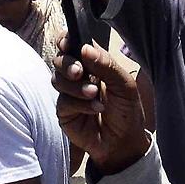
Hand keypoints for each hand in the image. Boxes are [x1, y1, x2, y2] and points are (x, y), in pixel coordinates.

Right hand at [52, 38, 150, 174]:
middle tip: (80, 73)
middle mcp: (77, 75)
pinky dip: (79, 104)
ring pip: (57, 79)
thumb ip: (107, 65)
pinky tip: (94, 109)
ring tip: (94, 96)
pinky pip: (62, 100)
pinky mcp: (63, 110)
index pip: (72, 44)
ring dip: (76, 87)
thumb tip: (85, 48)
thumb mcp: (125, 86)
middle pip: (59, 59)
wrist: (124, 143)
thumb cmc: (127, 112)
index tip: (67, 44)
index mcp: (92, 64)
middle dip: (68, 64)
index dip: (65, 40)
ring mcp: (68, 92)